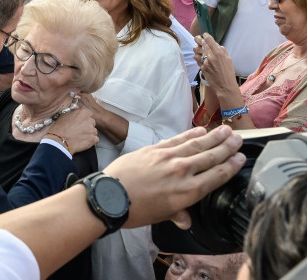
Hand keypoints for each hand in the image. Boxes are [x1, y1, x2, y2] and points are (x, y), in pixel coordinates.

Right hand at [48, 97, 97, 153]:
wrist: (59, 141)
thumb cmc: (60, 128)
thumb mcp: (65, 115)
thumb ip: (74, 111)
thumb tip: (78, 110)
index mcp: (83, 112)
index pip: (89, 113)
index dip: (84, 118)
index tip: (81, 121)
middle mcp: (89, 120)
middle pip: (92, 122)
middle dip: (87, 126)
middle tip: (79, 130)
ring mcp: (92, 130)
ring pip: (93, 131)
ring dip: (89, 134)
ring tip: (80, 137)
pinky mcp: (93, 139)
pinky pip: (95, 139)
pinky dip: (91, 141)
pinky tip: (83, 141)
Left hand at [105, 125, 244, 229]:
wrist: (110, 196)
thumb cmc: (135, 211)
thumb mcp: (161, 216)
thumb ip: (177, 214)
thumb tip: (186, 220)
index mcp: (188, 192)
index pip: (216, 176)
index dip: (231, 166)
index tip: (241, 158)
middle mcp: (182, 172)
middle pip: (210, 157)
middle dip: (226, 147)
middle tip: (239, 139)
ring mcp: (168, 158)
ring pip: (196, 145)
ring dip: (213, 137)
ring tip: (226, 130)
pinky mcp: (154, 149)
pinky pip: (177, 139)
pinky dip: (190, 134)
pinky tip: (200, 130)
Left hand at [193, 33, 237, 91]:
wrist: (224, 85)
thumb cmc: (228, 72)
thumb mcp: (228, 59)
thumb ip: (222, 51)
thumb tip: (216, 45)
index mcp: (218, 53)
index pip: (209, 40)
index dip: (206, 36)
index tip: (205, 35)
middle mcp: (210, 56)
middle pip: (201, 44)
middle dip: (198, 40)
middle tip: (197, 38)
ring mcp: (205, 62)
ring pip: (197, 51)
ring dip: (197, 49)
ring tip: (197, 48)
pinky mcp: (202, 67)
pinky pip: (197, 59)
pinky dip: (197, 57)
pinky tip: (199, 57)